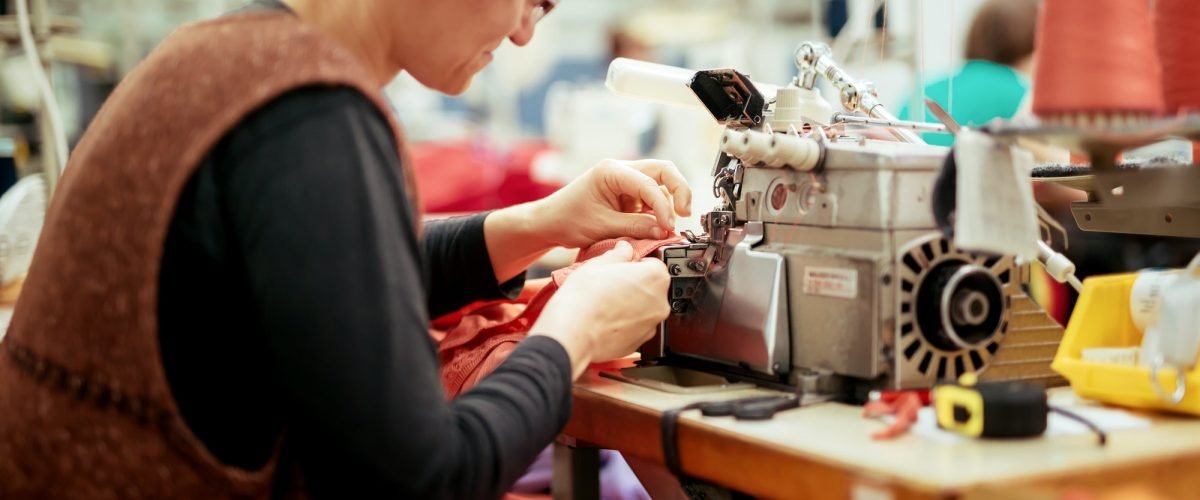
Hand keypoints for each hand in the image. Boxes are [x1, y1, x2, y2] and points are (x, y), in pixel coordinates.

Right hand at [529, 241, 670, 378]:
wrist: (574, 332)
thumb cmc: (585, 298)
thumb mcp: (599, 264)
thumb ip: (618, 254)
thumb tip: (624, 249)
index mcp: (655, 277)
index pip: (654, 263)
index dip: (636, 264)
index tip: (623, 267)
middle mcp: (660, 302)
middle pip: (651, 288)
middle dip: (634, 285)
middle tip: (611, 285)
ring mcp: (651, 325)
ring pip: (644, 309)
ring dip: (630, 305)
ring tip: (606, 303)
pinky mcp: (640, 342)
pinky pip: (636, 327)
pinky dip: (625, 323)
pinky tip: (606, 319)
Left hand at [534, 159, 692, 247]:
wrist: (550, 223)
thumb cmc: (567, 219)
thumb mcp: (603, 226)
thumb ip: (636, 227)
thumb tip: (664, 230)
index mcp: (612, 171)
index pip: (649, 184)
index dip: (663, 206)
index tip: (668, 226)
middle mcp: (622, 171)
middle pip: (664, 171)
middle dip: (679, 190)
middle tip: (684, 214)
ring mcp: (626, 182)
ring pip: (661, 184)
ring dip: (669, 203)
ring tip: (667, 226)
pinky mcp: (629, 195)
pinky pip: (652, 199)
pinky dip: (659, 211)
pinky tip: (657, 226)